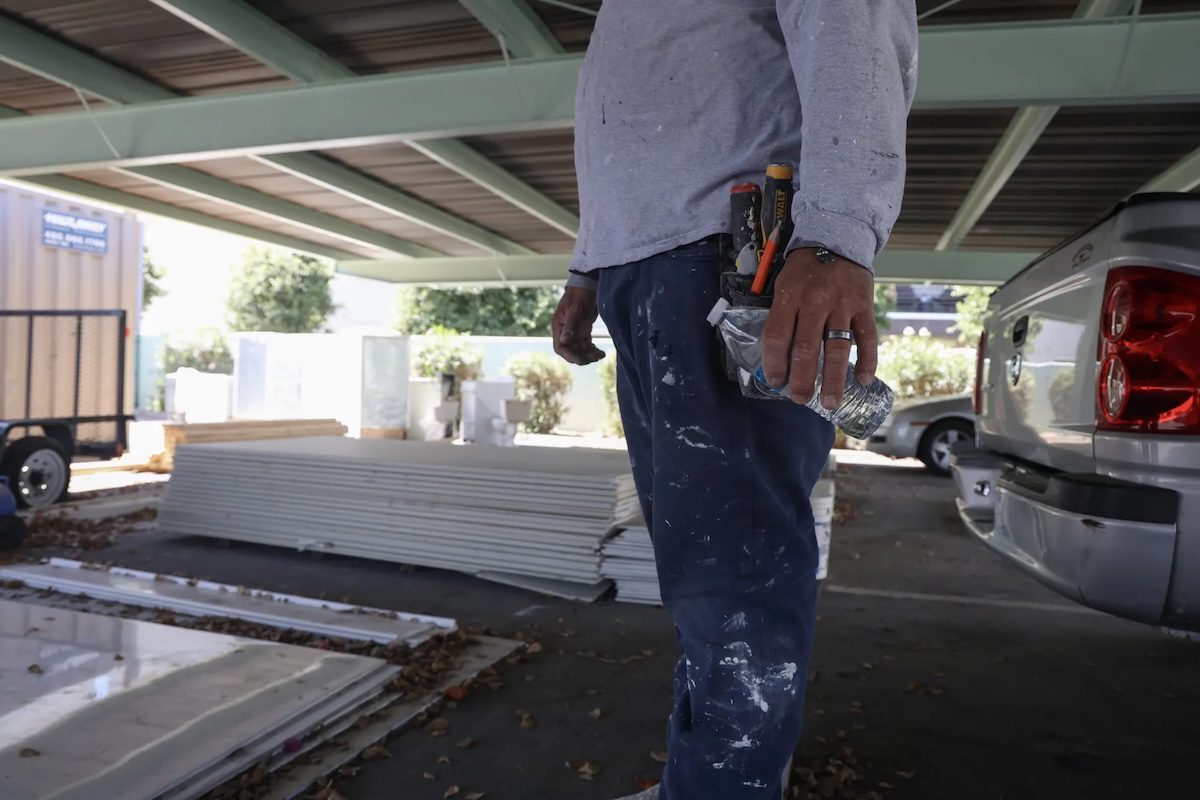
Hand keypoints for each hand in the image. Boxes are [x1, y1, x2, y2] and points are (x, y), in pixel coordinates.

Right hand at [552, 287, 605, 364]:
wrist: (588, 284)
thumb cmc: (580, 294)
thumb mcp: (575, 309)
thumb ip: (570, 326)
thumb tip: (564, 341)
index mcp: (559, 326)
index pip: (560, 347)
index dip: (569, 356)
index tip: (582, 360)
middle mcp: (565, 331)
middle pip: (570, 350)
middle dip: (581, 357)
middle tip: (595, 358)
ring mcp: (574, 331)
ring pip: (579, 349)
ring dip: (589, 354)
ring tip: (600, 355)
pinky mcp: (583, 329)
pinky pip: (586, 344)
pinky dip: (592, 350)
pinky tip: (601, 352)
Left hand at [761, 248, 878, 409]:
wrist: (839, 239)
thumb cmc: (805, 270)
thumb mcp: (783, 285)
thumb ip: (780, 317)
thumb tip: (776, 358)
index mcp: (790, 296)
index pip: (777, 336)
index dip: (773, 363)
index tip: (775, 381)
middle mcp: (816, 302)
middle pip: (806, 348)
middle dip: (802, 379)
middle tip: (799, 399)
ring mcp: (843, 305)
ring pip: (837, 347)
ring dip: (833, 379)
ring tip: (830, 402)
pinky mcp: (865, 307)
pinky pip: (867, 338)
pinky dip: (867, 360)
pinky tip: (862, 380)